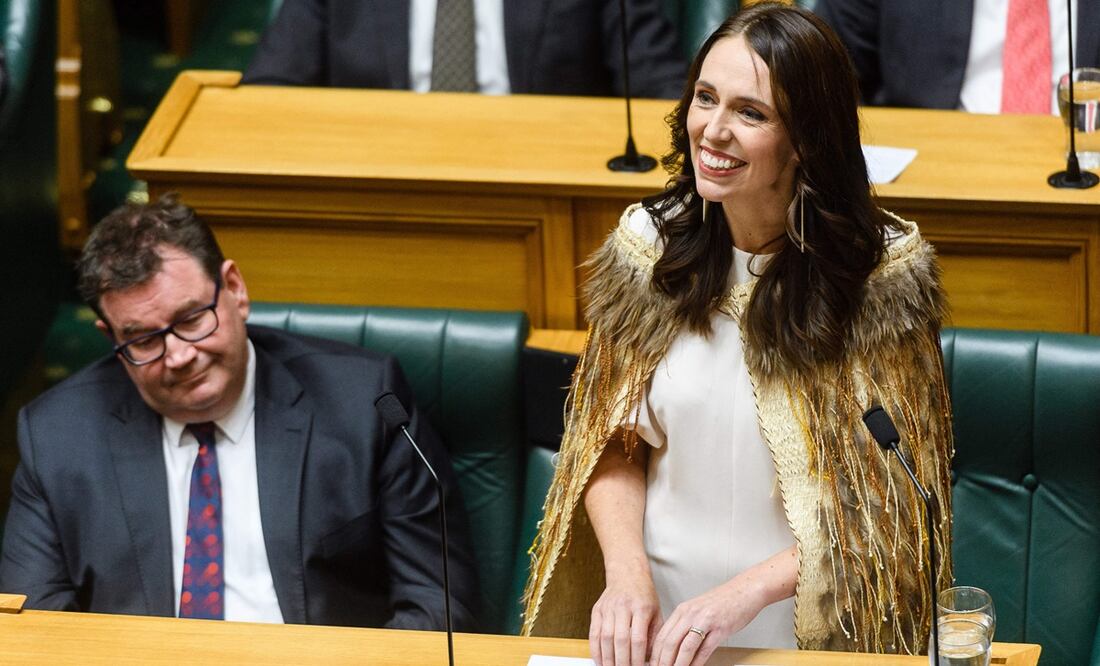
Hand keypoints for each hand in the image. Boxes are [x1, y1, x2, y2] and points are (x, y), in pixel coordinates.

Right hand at [589, 568, 661, 665]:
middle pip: (620, 640)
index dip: (638, 658)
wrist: (627, 573)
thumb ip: (654, 635)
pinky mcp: (597, 610)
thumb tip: (651, 660)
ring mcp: (607, 607)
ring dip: (608, 659)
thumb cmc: (644, 595)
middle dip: (622, 661)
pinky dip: (595, 650)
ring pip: (605, 638)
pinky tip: (600, 661)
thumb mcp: (656, 612)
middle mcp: (623, 606)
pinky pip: (593, 633)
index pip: (638, 638)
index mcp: (641, 607)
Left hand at [649, 578, 767, 665]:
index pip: (661, 635)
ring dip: (677, 665)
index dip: (654, 654)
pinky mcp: (720, 628)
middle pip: (669, 643)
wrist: (746, 589)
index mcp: (683, 610)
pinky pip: (704, 650)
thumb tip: (674, 647)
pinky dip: (696, 663)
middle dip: (662, 662)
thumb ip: (685, 625)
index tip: (652, 664)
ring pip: (684, 648)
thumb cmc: (723, 601)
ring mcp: (705, 621)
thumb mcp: (698, 610)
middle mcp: (690, 614)